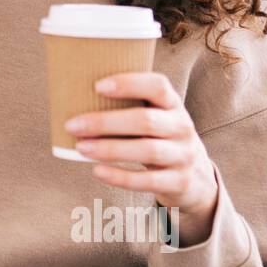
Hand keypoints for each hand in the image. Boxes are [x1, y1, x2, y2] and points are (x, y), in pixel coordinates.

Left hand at [63, 72, 218, 245]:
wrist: (196, 177)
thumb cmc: (158, 138)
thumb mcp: (154, 116)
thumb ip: (127, 105)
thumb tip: (71, 95)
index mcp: (173, 104)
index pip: (158, 86)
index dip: (129, 83)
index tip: (97, 86)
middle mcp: (182, 127)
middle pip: (146, 121)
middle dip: (105, 122)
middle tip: (73, 125)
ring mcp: (183, 156)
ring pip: (147, 150)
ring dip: (109, 149)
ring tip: (80, 147)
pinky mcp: (178, 182)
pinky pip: (148, 181)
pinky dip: (120, 176)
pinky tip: (97, 171)